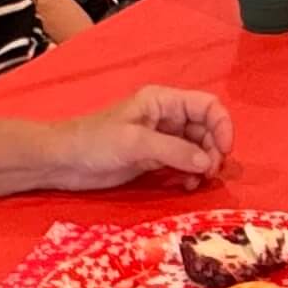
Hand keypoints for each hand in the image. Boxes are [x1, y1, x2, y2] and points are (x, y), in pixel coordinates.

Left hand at [51, 86, 236, 190]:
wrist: (62, 162)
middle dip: (214, 150)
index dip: (222, 126)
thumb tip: (207, 162)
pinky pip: (184, 164)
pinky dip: (191, 174)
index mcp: (163, 101)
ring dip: (204, 164)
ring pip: (198, 148)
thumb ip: (174, 150)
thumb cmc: (95, 142)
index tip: (224, 151)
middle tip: (208, 173)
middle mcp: (167, 117)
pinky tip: (186, 185)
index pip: (207, 106)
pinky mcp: (154, 159)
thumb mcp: (135, 142)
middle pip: (207, 128)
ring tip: (198, 182)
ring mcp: (161, 139)